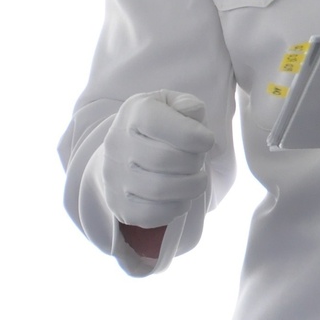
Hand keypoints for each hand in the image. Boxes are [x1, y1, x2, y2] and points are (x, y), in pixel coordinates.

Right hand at [102, 90, 214, 229]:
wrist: (123, 153)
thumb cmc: (159, 126)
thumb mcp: (173, 104)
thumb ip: (188, 104)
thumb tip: (192, 113)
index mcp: (134, 113)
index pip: (160, 124)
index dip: (195, 135)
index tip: (206, 140)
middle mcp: (117, 144)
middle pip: (164, 159)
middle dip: (193, 162)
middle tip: (198, 161)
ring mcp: (114, 177)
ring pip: (159, 190)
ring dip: (190, 187)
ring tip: (195, 180)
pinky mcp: (118, 205)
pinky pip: (151, 215)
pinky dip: (175, 208)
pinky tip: (180, 196)